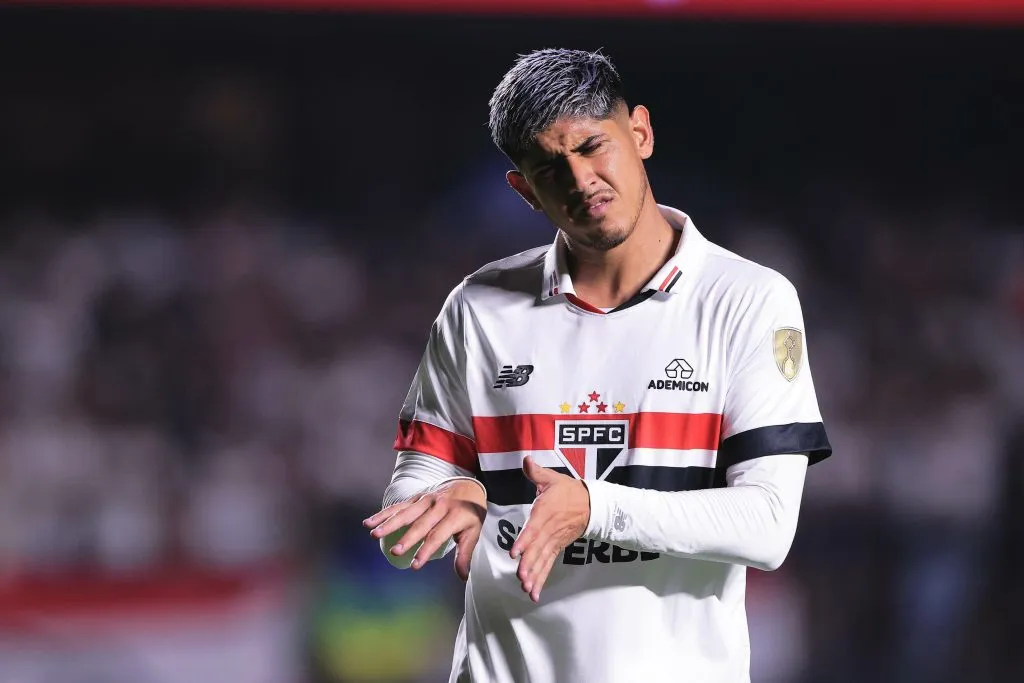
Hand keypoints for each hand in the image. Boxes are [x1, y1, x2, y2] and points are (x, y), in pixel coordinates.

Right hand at [363, 479, 485, 579]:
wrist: (469, 486)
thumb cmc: (471, 513)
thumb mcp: (474, 532)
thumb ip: (465, 554)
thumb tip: (463, 576)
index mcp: (454, 516)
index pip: (438, 536)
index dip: (426, 550)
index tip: (415, 565)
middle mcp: (439, 506)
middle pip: (420, 524)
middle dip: (407, 539)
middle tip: (395, 552)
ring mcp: (426, 500)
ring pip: (406, 513)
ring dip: (389, 523)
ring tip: (374, 534)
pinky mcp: (417, 497)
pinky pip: (399, 506)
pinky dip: (383, 514)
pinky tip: (370, 522)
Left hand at [510, 456, 590, 602]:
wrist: (590, 504)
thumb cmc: (567, 490)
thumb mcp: (552, 478)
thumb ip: (536, 472)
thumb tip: (526, 460)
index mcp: (545, 512)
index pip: (534, 528)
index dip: (524, 541)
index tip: (515, 553)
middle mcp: (549, 530)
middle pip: (538, 549)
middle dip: (530, 564)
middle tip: (521, 578)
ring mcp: (554, 541)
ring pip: (543, 560)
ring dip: (535, 575)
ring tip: (527, 589)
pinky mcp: (556, 548)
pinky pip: (548, 565)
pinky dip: (541, 578)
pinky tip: (533, 592)